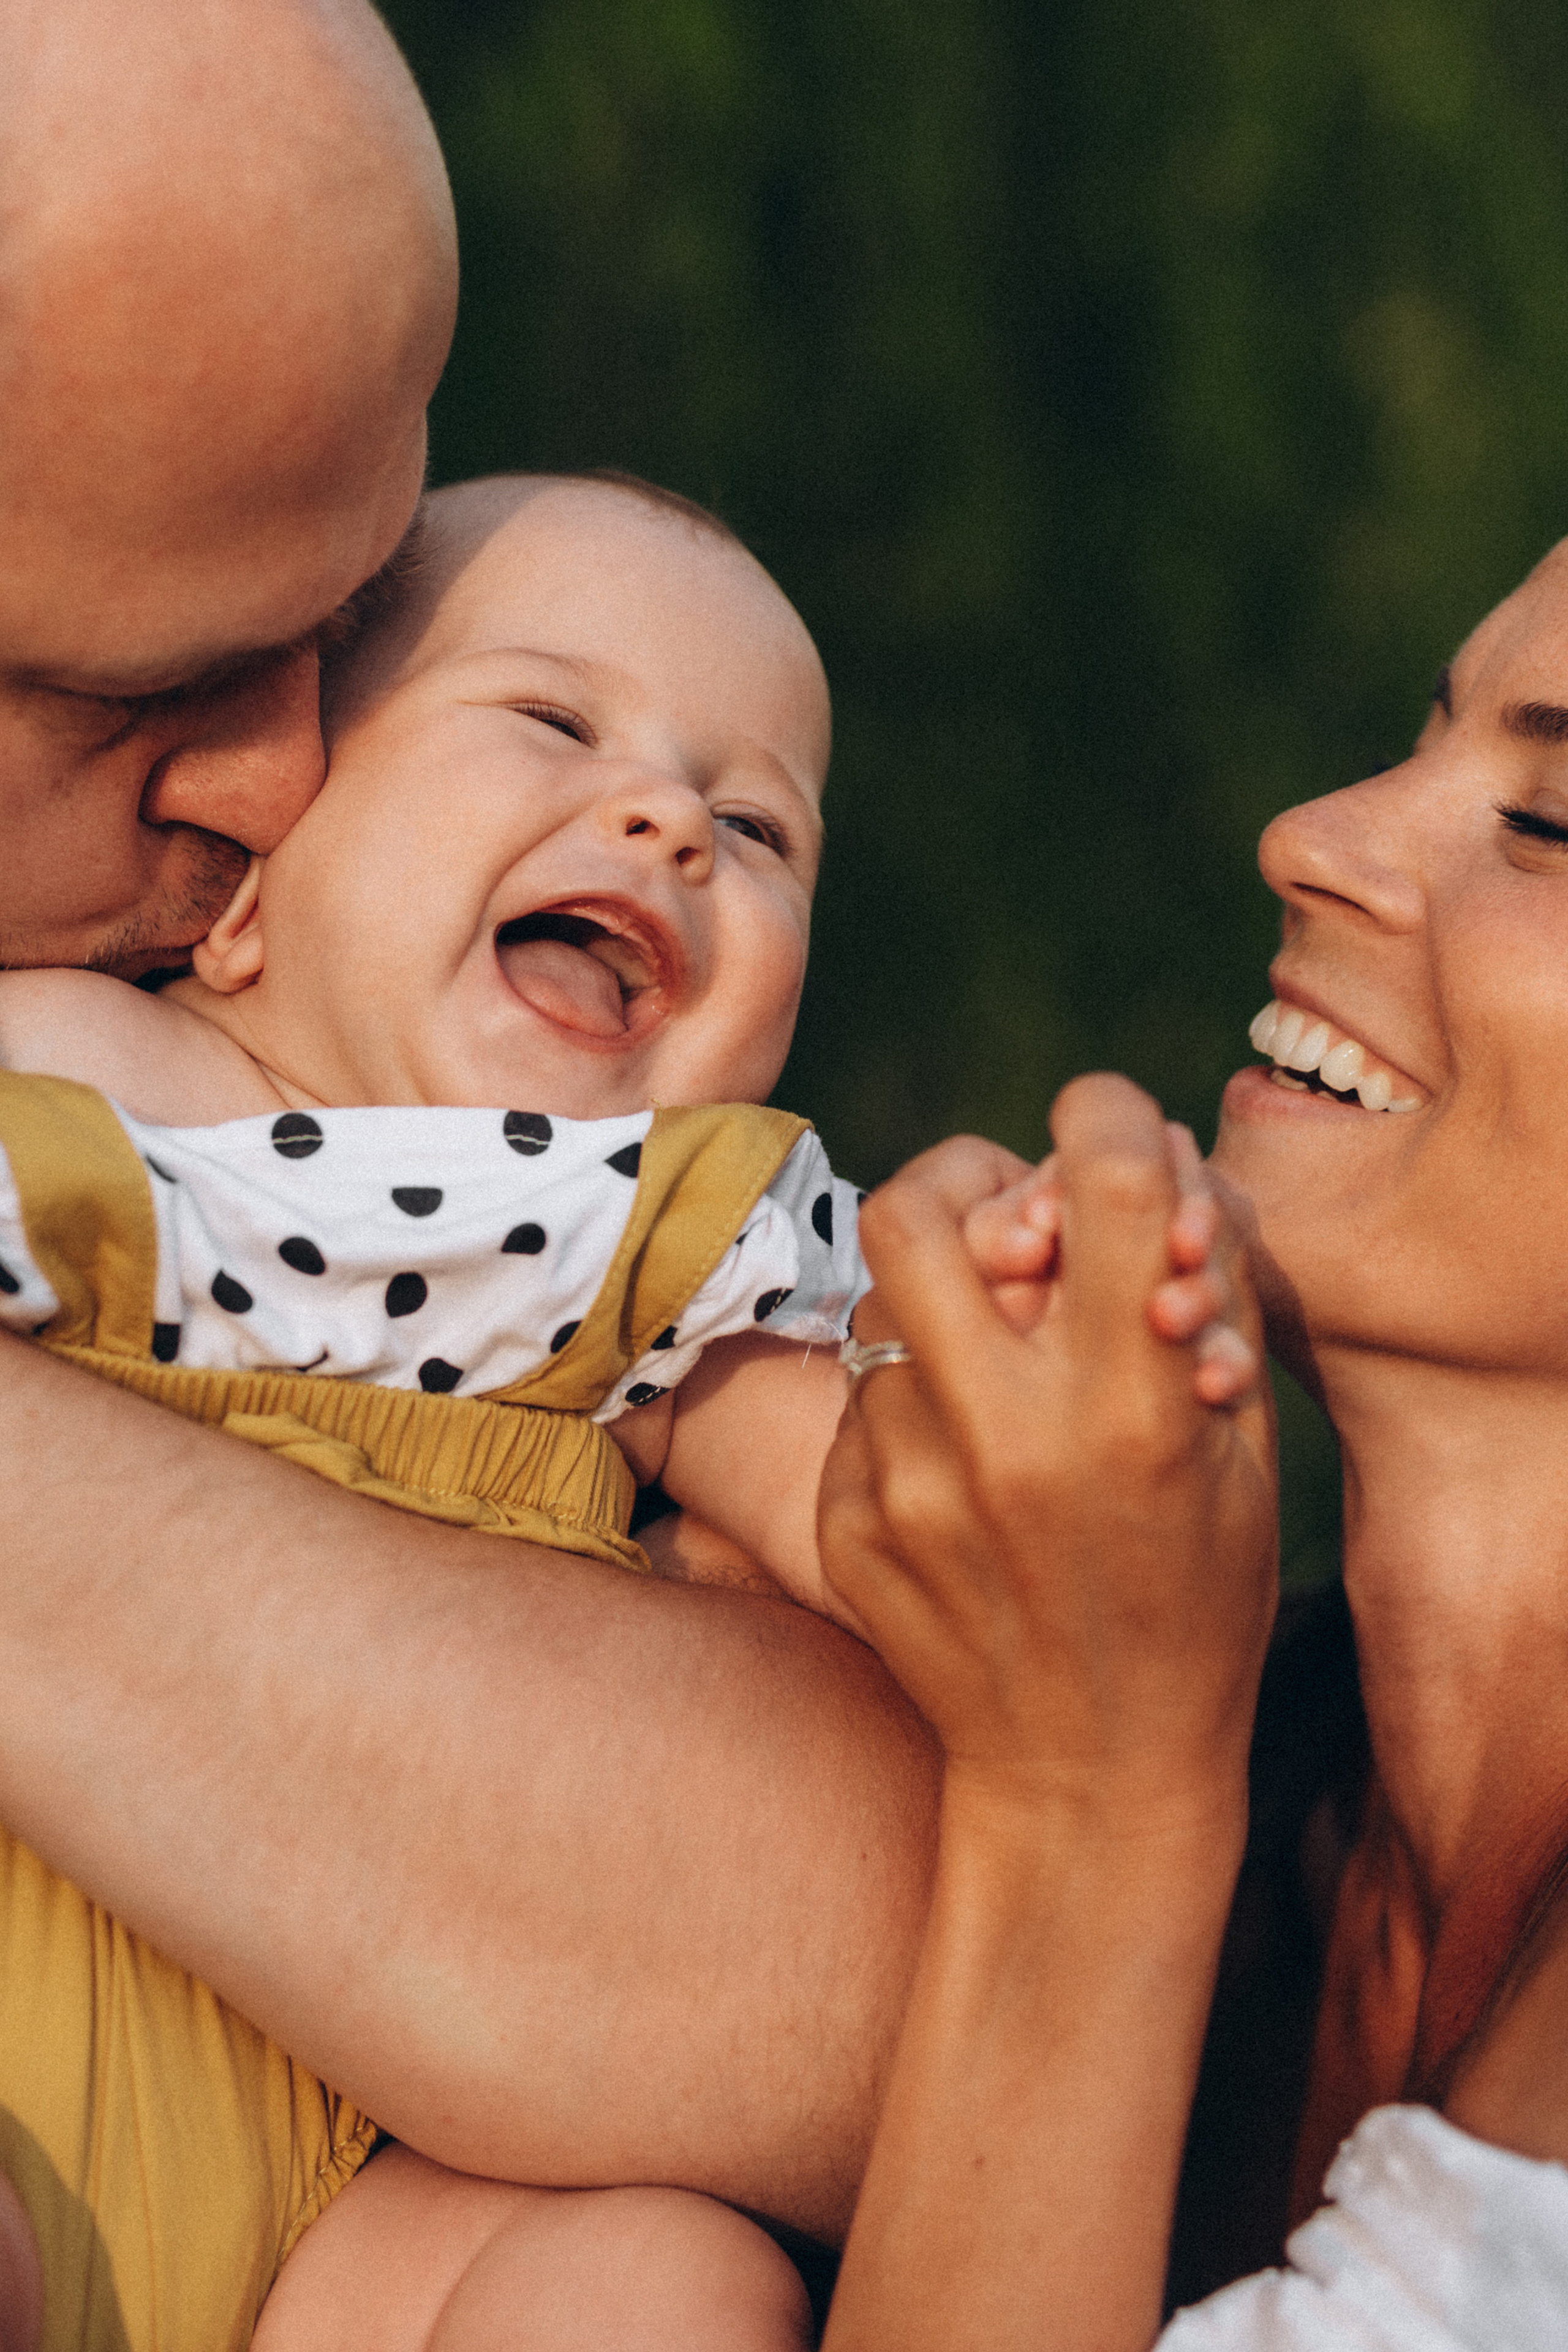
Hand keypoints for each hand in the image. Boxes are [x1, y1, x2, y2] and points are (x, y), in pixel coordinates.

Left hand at [819, 1076, 1277, 1827]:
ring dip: (941, 1306)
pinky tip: (960, 1461)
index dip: (1107, 1115)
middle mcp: (1006, 1440)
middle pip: (915, 1208)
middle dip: (963, 1176)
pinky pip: (858, 1400)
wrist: (1090, 1774)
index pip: (1103, 1184)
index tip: (1105, 1123)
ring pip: (882, 1305)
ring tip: (995, 1373)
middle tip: (1002, 1208)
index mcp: (1132, 1413)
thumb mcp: (1244, 1452)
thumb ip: (1202, 1294)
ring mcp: (908, 1487)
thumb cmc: (1196, 1600)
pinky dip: (909, 1399)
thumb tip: (1153, 1155)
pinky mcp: (846, 1526)